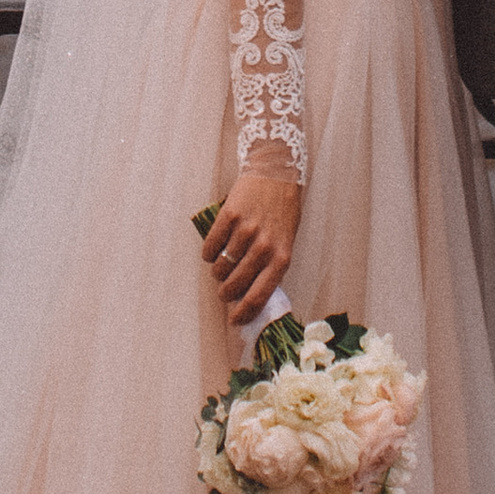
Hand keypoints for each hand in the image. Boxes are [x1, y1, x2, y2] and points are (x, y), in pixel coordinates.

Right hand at [201, 166, 301, 324]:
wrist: (276, 172)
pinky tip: (212, 252)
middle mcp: (264, 246)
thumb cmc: (283, 211)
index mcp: (282, 257)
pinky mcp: (229, 216)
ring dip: (217, 272)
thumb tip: (249, 293)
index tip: (234, 320)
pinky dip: (208, 253)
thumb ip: (271, 266)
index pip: (259, 295)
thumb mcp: (286, 240)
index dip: (243, 313)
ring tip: (220, 268)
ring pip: (221, 267)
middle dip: (226, 293)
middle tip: (224, 291)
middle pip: (236, 284)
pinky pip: (211, 246)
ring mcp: (246, 231)